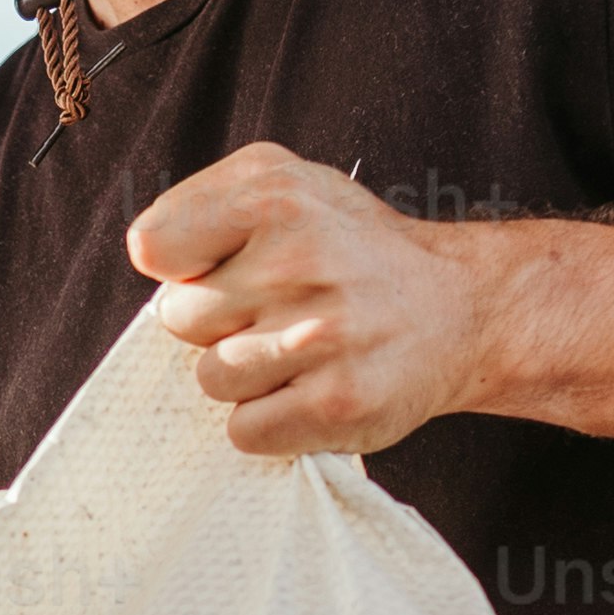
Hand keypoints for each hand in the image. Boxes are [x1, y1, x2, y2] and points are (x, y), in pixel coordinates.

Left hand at [128, 142, 492, 460]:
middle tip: (276, 310)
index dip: (179, 265)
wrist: (462, 307)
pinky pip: (244, 429)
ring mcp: (321, 337)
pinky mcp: (339, 404)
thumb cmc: (352, 249)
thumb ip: (204, 207)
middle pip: (178, 320)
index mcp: (275, 196)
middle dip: (216, 322)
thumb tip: (151, 260)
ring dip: (245, 374)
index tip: (220, 265)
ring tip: (299, 349)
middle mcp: (301, 261)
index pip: (152, 248)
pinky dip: (270, 420)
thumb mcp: (284, 184)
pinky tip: (310, 388)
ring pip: (210, 379)